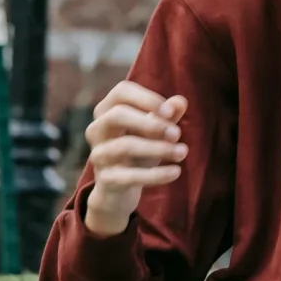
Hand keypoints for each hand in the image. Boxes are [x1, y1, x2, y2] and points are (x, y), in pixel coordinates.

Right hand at [82, 81, 188, 235]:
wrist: (119, 189)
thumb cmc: (139, 150)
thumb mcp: (155, 131)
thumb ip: (167, 115)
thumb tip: (180, 102)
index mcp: (107, 110)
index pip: (122, 91)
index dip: (147, 98)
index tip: (170, 112)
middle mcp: (97, 129)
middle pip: (118, 115)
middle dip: (151, 123)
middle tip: (177, 133)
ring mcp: (99, 154)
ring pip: (125, 146)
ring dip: (159, 148)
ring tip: (183, 152)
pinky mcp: (106, 180)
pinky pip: (130, 176)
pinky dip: (156, 174)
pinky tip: (176, 172)